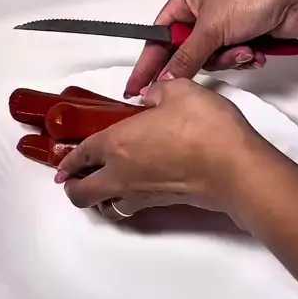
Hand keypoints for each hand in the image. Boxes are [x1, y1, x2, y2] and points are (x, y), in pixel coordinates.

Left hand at [57, 79, 255, 221]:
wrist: (235, 168)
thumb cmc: (205, 129)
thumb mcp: (181, 91)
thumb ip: (159, 91)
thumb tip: (151, 97)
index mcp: (117, 143)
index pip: (82, 155)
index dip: (69, 160)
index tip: (62, 163)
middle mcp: (123, 174)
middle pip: (82, 194)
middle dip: (73, 188)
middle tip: (75, 180)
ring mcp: (142, 194)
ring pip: (106, 207)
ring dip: (100, 199)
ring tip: (105, 186)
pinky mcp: (163, 205)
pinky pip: (132, 207)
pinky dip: (127, 202)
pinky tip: (139, 186)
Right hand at [124, 0, 297, 96]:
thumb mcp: (212, 28)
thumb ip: (185, 58)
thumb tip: (165, 80)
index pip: (159, 34)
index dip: (149, 62)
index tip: (136, 88)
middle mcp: (203, 6)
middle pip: (187, 50)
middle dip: (204, 59)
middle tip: (215, 61)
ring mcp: (226, 20)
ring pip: (212, 58)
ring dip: (229, 58)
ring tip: (245, 49)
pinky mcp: (246, 32)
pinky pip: (232, 56)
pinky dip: (243, 57)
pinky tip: (256, 51)